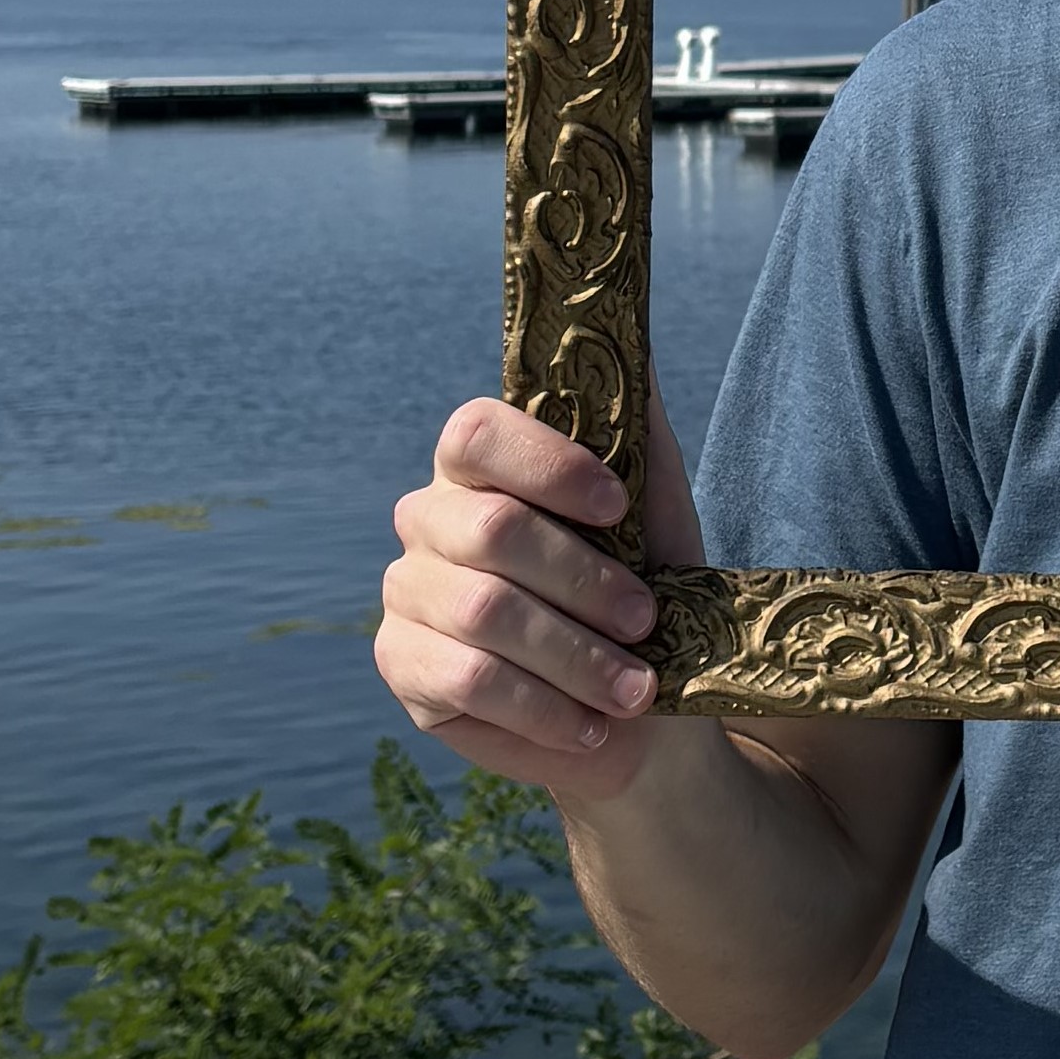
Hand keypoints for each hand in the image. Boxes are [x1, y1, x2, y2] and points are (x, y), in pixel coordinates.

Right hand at [377, 395, 702, 803]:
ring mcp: (407, 592)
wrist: (642, 710)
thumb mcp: (657, 506)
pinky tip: (589, 726)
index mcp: (482, 465)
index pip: (476, 432)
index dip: (546, 464)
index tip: (617, 509)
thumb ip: (633, 421)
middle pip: (492, 530)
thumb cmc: (650, 591)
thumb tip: (629, 332)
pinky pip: (466, 680)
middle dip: (585, 581)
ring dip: (577, 656)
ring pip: (484, 612)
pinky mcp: (402, 667)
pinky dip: (543, 707)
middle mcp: (430, 518)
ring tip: (636, 689)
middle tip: (646, 621)